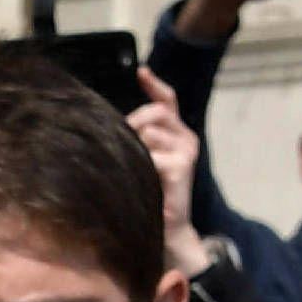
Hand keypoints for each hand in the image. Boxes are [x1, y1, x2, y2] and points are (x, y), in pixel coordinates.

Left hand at [130, 72, 210, 274]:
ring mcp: (186, 150)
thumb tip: (115, 124)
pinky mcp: (181, 166)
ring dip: (134, 151)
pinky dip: (141, 167)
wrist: (168, 229)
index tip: (141, 72)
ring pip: (147, 132)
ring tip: (136, 172)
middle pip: (152, 112)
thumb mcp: (144, 161)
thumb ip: (137, 139)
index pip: (167, 100)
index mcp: (177, 133)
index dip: (154, 84)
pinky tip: (142, 181)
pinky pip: (150, 155)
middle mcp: (186, 137)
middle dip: (132, 124)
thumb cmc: (150, 194)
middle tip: (122, 146)